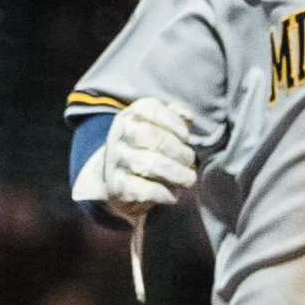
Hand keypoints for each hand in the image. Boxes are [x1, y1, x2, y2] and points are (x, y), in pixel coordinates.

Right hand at [82, 97, 199, 217]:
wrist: (115, 180)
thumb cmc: (146, 149)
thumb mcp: (159, 128)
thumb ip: (176, 118)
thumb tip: (186, 116)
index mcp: (130, 116)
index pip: (152, 110)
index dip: (175, 123)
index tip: (184, 137)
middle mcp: (120, 135)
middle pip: (151, 136)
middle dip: (178, 150)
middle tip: (189, 160)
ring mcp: (117, 161)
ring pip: (149, 164)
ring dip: (176, 173)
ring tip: (188, 179)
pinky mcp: (118, 187)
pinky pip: (144, 189)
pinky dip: (164, 193)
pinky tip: (172, 194)